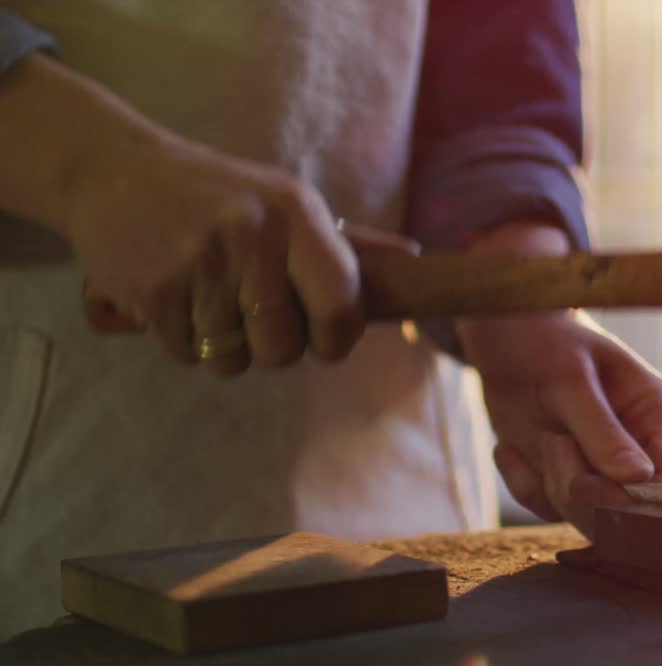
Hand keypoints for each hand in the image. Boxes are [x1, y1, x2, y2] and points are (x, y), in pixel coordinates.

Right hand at [68, 123, 360, 375]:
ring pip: (232, 361)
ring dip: (222, 344)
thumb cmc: (217, 196)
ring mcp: (199, 263)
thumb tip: (411, 262)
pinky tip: (174, 296)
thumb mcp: (285, 202)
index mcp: (296, 214)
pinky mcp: (154, 290)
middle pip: (284, 348)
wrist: (111, 170)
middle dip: (271, 346)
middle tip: (251, 311)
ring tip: (206, 295)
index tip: (324, 340)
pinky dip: (182, 339)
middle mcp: (253, 236)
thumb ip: (346, 243)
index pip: (341, 307)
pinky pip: (186, 355)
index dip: (337, 340)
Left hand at [456, 223, 661, 536]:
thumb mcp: (570, 380)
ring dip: (548, 483)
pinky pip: (548, 509)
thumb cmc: (545, 343)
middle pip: (628, 509)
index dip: (633, 500)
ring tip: (537, 435)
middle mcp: (640, 448)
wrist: (502, 334)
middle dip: (580, 487)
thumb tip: (637, 479)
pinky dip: (523, 482)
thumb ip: (601, 431)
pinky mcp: (569, 479)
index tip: (586, 484)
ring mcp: (604, 468)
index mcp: (660, 415)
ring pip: (586, 515)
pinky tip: (511, 447)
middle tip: (552, 442)